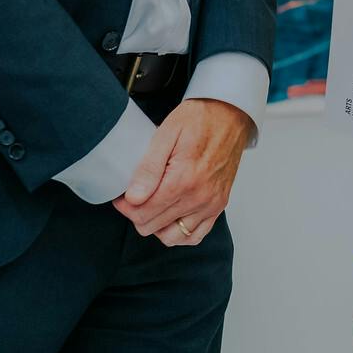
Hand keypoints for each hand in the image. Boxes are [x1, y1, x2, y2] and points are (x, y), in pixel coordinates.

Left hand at [112, 98, 252, 245]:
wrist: (229, 115)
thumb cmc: (199, 119)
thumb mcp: (166, 133)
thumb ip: (148, 168)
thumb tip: (133, 198)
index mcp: (183, 179)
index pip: (142, 212)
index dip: (125, 206)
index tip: (122, 195)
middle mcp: (199, 197)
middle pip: (153, 226)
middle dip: (137, 213)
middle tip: (135, 196)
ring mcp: (211, 204)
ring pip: (172, 237)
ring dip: (157, 225)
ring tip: (153, 205)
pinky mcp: (219, 205)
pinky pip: (195, 236)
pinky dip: (179, 232)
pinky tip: (171, 216)